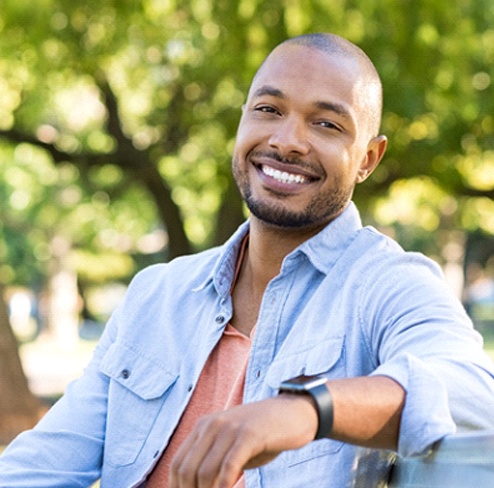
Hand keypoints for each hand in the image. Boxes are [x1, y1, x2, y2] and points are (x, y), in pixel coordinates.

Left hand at [169, 394, 317, 487]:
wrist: (294, 412)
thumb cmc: (264, 435)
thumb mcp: (233, 445)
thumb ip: (215, 461)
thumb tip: (199, 486)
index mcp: (204, 426)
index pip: (178, 463)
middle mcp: (212, 424)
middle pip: (187, 470)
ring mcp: (230, 428)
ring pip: (205, 472)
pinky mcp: (249, 434)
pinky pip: (229, 468)